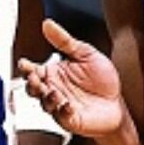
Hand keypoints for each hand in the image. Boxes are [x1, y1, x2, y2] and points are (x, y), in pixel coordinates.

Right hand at [17, 19, 123, 136]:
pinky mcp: (71, 120)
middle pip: (33, 88)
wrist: (119, 101)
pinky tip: (67, 105)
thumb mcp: (85, 53)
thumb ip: (64, 40)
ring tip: (54, 92)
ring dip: (47, 97)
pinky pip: (61, 117)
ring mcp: (60, 106)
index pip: (33, 70)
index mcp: (53, 74)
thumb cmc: (102, 79)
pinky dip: (62, 111)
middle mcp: (53, 90)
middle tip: (36, 78)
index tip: (24, 64)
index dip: (26, 68)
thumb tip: (47, 24)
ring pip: (45, 103)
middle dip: (32, 84)